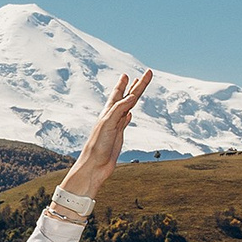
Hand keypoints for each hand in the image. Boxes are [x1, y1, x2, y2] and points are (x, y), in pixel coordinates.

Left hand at [62, 69, 152, 198]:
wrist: (94, 167)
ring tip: (138, 87)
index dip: (126, 84)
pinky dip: (128, 115)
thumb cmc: (97, 146)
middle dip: (137, 85)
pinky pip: (125, 122)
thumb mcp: (108, 124)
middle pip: (128, 97)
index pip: (120, 93)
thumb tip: (132, 96)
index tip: (129, 74)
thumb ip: (119, 109)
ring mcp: (116, 126)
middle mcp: (112, 117)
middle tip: (146, 73)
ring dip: (133, 97)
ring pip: (127, 107)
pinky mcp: (118, 137)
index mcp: (108, 112)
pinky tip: (130, 113)